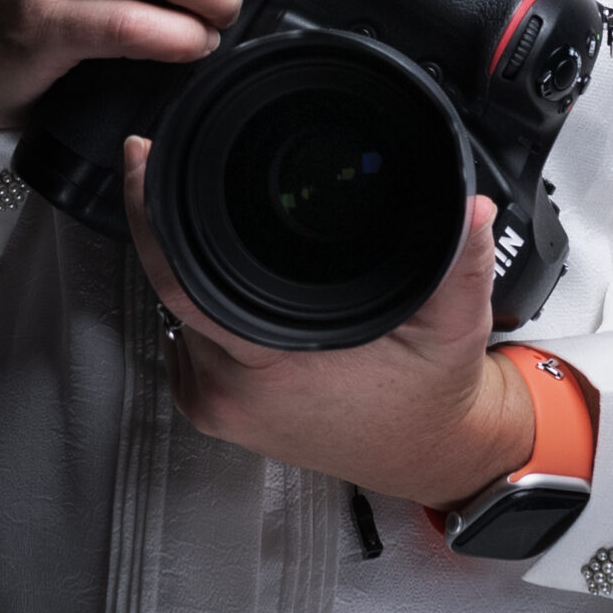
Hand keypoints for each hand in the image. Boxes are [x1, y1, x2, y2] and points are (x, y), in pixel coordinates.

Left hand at [124, 137, 537, 508]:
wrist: (432, 455)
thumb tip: (469, 204)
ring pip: (176, 312)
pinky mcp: (218, 411)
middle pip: (170, 285)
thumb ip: (460, 261)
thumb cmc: (432, 397)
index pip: (179, 276)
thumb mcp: (454, 323)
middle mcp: (231, 391)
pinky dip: (201, 305)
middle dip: (173, 224)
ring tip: (218, 226)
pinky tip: (229, 282)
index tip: (143, 157)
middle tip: (182, 167)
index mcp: (272, 365)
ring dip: (192, 268)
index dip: (151, 211)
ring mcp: (219, 406)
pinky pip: (187, 341)